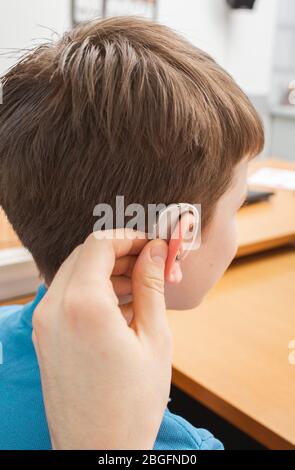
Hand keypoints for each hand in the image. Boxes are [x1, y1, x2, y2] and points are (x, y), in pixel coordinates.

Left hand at [32, 229, 171, 449]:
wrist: (97, 451)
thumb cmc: (132, 402)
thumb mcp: (153, 338)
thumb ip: (151, 285)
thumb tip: (155, 250)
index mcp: (83, 304)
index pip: (100, 244)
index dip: (129, 238)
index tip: (152, 245)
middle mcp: (54, 307)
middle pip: (85, 255)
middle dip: (119, 251)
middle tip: (151, 264)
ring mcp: (44, 323)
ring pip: (74, 273)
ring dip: (106, 270)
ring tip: (141, 286)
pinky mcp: (44, 336)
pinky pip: (67, 296)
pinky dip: (92, 290)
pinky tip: (120, 305)